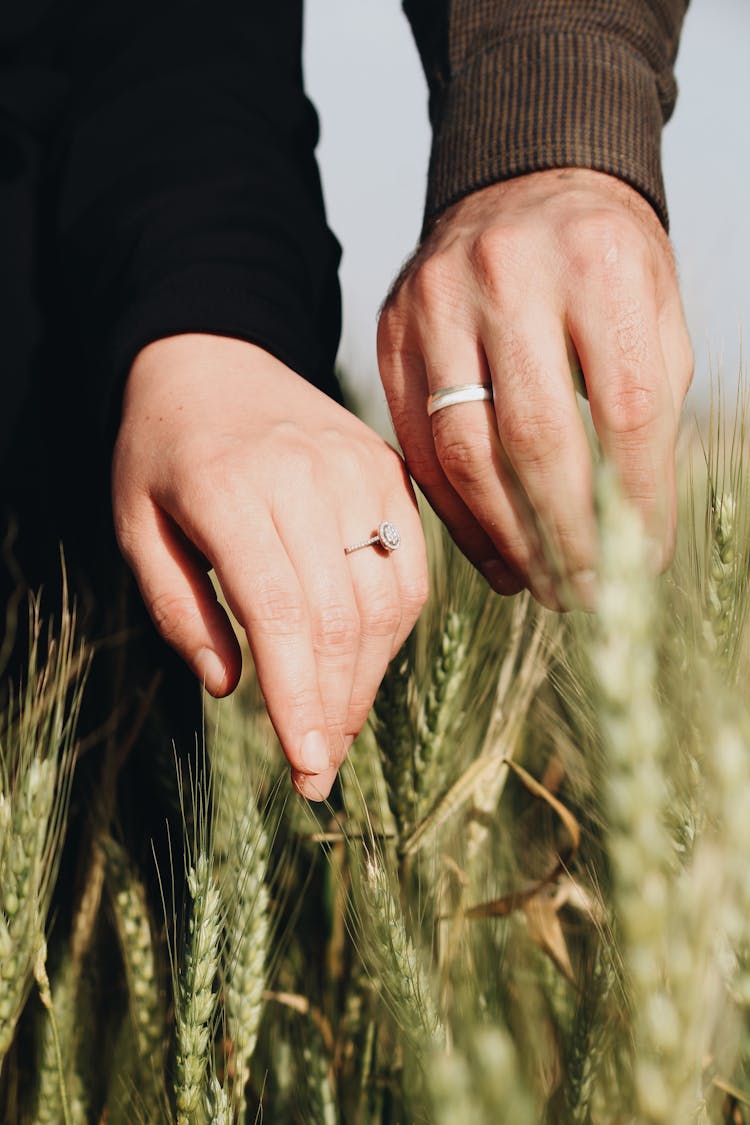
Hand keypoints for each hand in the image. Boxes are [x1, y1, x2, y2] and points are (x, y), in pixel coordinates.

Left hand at [112, 335, 427, 798]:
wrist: (216, 360)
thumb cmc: (164, 451)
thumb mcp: (136, 525)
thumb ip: (176, 606)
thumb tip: (231, 687)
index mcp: (230, 487)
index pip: (281, 614)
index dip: (298, 700)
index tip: (306, 769)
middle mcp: (307, 476)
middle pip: (341, 618)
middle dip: (334, 709)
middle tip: (318, 774)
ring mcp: (360, 468)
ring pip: (387, 602)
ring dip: (366, 681)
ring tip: (335, 729)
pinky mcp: (391, 470)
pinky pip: (411, 569)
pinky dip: (393, 631)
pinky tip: (362, 666)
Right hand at [377, 169, 693, 607]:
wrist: (520, 187)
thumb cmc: (602, 265)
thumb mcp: (653, 310)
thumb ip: (650, 407)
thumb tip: (633, 529)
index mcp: (598, 262)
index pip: (623, 409)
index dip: (639, 501)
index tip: (646, 562)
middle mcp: (509, 274)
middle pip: (537, 440)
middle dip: (567, 536)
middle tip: (586, 595)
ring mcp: (437, 303)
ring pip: (466, 453)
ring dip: (509, 538)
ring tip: (542, 586)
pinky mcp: (392, 333)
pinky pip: (419, 447)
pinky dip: (457, 516)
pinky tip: (494, 555)